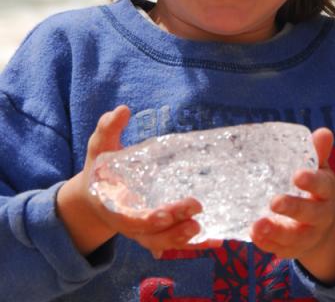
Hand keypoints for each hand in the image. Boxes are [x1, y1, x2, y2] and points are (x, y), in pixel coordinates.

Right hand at [57, 105, 221, 257]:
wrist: (97, 196)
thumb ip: (108, 129)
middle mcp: (130, 225)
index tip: (165, 215)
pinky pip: (176, 241)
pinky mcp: (159, 231)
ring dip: (184, 240)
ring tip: (204, 229)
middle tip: (196, 209)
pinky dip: (195, 244)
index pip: (130, 220)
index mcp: (113, 207)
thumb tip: (122, 110)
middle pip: (151, 235)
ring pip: (165, 242)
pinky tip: (217, 240)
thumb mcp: (100, 147)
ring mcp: (145, 231)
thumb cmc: (102, 168)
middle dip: (173, 229)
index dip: (147, 220)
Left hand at [250, 128, 334, 283]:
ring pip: (295, 237)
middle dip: (293, 208)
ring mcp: (306, 235)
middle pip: (310, 214)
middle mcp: (320, 216)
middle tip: (275, 201)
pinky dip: (267, 244)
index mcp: (326, 191)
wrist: (320, 225)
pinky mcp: (291, 249)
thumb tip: (324, 132)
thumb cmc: (313, 187)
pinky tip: (253, 234)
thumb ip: (317, 152)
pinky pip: (280, 249)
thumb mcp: (317, 168)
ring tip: (258, 225)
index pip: (324, 186)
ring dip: (276, 232)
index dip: (312, 181)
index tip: (297, 175)